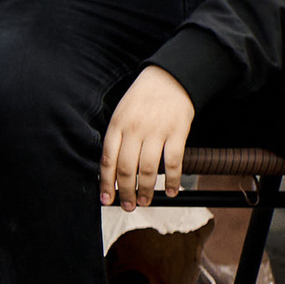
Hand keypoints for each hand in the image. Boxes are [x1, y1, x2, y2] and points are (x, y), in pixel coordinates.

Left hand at [100, 67, 194, 210]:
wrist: (171, 78)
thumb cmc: (143, 98)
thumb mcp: (122, 113)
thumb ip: (117, 138)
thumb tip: (112, 170)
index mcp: (117, 124)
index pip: (108, 160)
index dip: (106, 183)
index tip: (106, 199)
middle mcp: (135, 129)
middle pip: (126, 168)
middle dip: (126, 192)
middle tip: (128, 205)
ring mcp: (157, 131)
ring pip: (148, 169)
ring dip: (146, 190)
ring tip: (145, 201)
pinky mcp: (178, 132)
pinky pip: (174, 162)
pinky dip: (173, 181)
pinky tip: (172, 191)